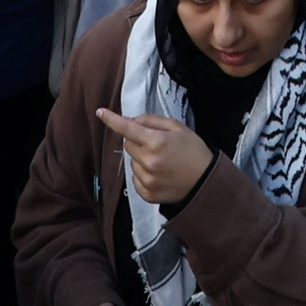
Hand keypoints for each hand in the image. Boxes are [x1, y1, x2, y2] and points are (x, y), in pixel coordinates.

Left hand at [99, 104, 213, 207]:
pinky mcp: (146, 194)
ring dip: (141, 159)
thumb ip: (152, 121)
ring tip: (161, 162)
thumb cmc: (193, 150)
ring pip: (131, 162)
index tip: (100, 112)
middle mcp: (148, 162)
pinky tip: (159, 174)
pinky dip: (143, 174)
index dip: (112, 119)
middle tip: (155, 143)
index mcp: (156, 142)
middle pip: (127, 145)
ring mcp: (146, 180)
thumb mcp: (178, 128)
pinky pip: (135, 179)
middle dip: (137, 141)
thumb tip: (131, 120)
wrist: (205, 182)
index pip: (127, 128)